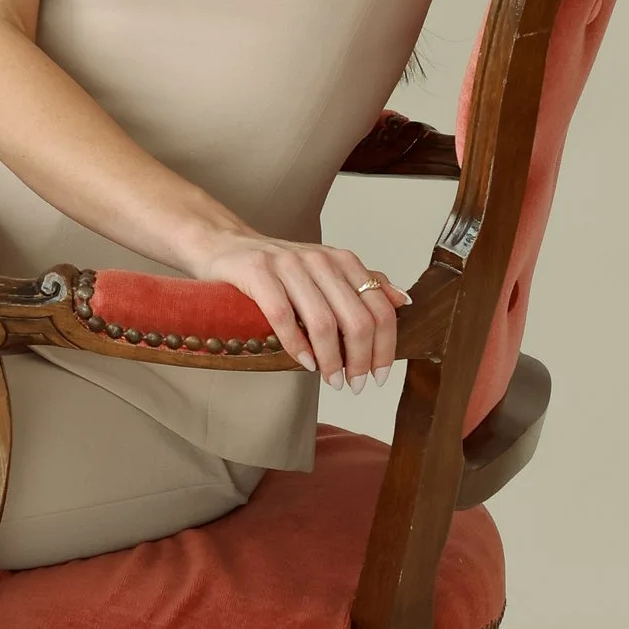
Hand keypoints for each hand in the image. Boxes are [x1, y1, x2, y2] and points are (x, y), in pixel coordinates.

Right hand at [185, 232, 412, 390]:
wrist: (225, 243)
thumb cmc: (277, 266)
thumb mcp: (325, 270)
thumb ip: (363, 283)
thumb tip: (403, 301)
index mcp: (342, 260)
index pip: (379, 308)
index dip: (385, 347)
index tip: (379, 375)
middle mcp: (320, 259)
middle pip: (356, 319)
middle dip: (360, 360)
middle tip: (355, 384)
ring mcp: (288, 265)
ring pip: (323, 322)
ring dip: (331, 360)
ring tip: (332, 380)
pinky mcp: (258, 273)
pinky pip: (283, 316)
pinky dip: (297, 345)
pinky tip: (304, 363)